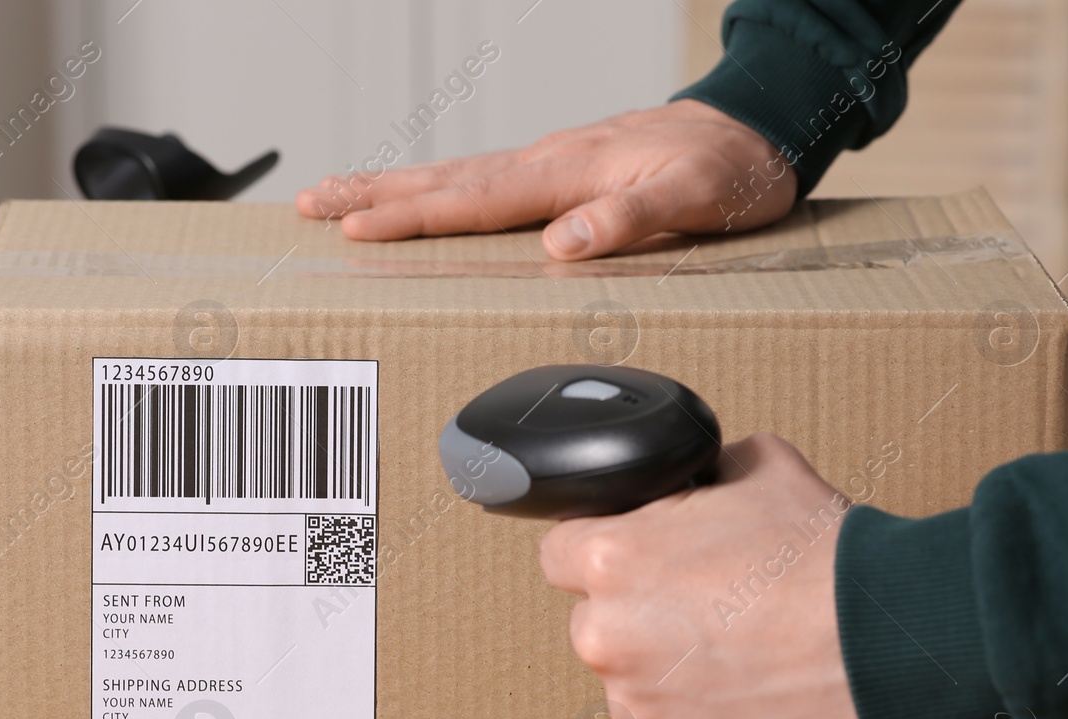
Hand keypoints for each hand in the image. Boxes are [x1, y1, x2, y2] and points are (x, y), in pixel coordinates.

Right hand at [295, 99, 794, 260]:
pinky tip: (420, 196)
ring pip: (455, 175)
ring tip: (337, 196)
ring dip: (392, 186)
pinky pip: (481, 180)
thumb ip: (629, 218)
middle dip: (373, 194)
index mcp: (569, 172)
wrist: (757, 126)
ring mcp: (550, 162)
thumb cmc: (731, 169)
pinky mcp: (560, 169)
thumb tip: (562, 243)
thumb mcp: (694, 199)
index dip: (412, 218)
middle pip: (444, 179)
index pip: (474, 201)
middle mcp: (548, 161)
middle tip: (310, 202)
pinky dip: (437, 187)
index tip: (355, 229)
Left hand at [538, 434, 878, 718]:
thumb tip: (693, 479)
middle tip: (711, 613)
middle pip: (598, 624)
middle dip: (642, 618)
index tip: (639, 564)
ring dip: (669, 677)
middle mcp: (607, 635)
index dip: (606, 552)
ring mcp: (636, 705)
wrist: (890, 649)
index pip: (562, 554)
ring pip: (632, 686)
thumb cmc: (830, 564)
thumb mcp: (759, 467)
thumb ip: (700, 476)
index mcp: (612, 558)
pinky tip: (750, 703)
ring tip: (743, 662)